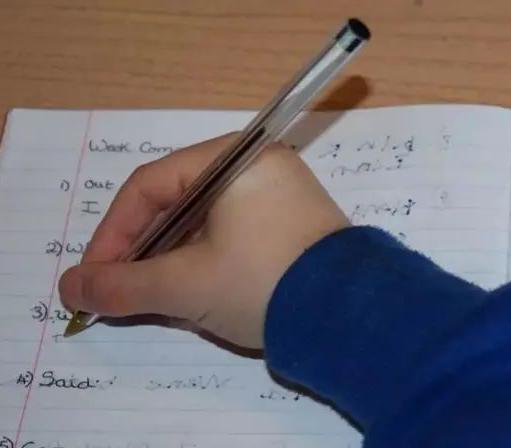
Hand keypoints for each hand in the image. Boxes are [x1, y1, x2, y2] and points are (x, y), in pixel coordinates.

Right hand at [59, 133, 348, 348]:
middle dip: (144, 250)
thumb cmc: (263, 283)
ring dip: (175, 260)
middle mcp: (261, 166)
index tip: (93, 278)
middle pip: (179, 202)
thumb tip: (73, 287)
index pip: (150, 186)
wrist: (353, 317)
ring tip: (161, 298)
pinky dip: (210, 262)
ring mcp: (284, 195)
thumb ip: (124, 284)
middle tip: (122, 290)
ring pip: (208, 222)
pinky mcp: (297, 227)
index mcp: (235, 159)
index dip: (112, 233)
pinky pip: (237, 235)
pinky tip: (203, 293)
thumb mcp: (187, 285)